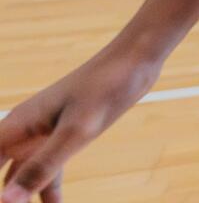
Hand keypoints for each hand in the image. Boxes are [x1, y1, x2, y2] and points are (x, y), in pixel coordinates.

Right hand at [0, 45, 162, 201]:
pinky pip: (46, 169)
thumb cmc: (106, 86)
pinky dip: (46, 191)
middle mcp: (23, 130)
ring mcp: (42, 132)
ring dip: (22, 199)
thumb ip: (41, 167)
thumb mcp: (76, 132)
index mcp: (16, 126)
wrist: (136, 59)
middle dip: (6, 196)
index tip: (7, 202)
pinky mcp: (63, 134)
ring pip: (21, 176)